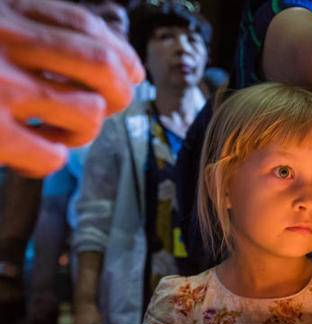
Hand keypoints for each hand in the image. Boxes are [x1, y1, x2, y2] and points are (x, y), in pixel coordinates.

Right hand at [0, 0, 143, 176]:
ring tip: (57, 130)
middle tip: (108, 108)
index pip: (83, 24)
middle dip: (120, 93)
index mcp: (4, 11)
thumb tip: (110, 62)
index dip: (121, 53)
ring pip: (89, 111)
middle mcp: (4, 39)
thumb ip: (27, 30)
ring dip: (85, 129)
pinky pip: (54, 155)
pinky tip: (33, 149)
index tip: (134, 72)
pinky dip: (52, 158)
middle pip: (102, 64)